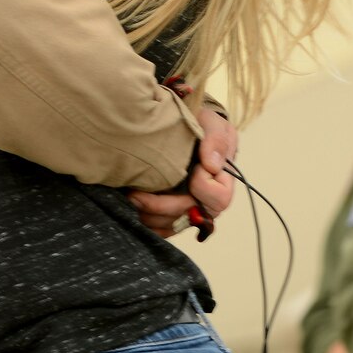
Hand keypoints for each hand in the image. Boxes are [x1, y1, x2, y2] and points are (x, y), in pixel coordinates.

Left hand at [128, 94, 237, 238]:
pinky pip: (161, 229)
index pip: (219, 198)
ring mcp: (189, 210)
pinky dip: (147, 222)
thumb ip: (216, 140)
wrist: (186, 128)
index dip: (203, 187)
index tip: (191, 168)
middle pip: (190, 216)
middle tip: (136, 192)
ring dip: (149, 215)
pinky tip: (133, 208)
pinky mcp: (172, 214)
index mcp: (222, 182)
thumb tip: (212, 166)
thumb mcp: (213, 124)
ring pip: (172, 225)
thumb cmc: (202, 125)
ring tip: (129, 196)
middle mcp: (208, 201)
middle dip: (161, 206)